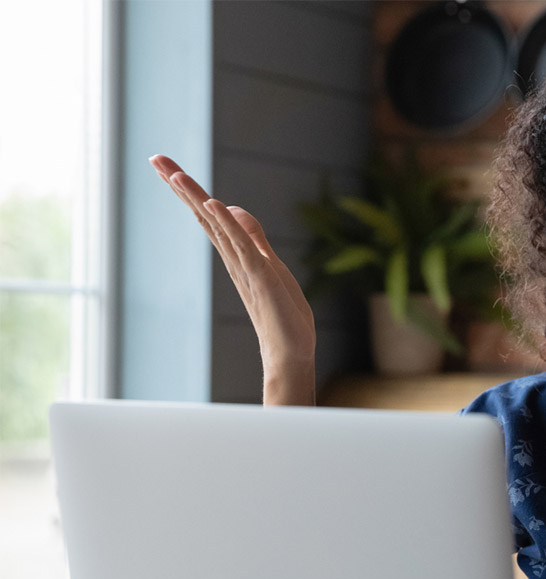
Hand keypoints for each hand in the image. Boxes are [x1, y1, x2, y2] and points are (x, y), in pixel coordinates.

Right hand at [149, 155, 316, 405]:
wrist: (290, 353)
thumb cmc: (281, 314)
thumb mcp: (269, 265)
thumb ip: (253, 238)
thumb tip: (232, 208)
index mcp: (236, 254)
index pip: (208, 215)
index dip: (189, 190)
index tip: (165, 165)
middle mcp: (234, 258)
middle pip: (203, 215)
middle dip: (181, 186)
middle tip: (154, 157)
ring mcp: (245, 267)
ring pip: (216, 227)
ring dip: (196, 199)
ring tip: (174, 174)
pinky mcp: (261, 276)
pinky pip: (242, 247)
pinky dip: (228, 225)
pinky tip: (214, 205)